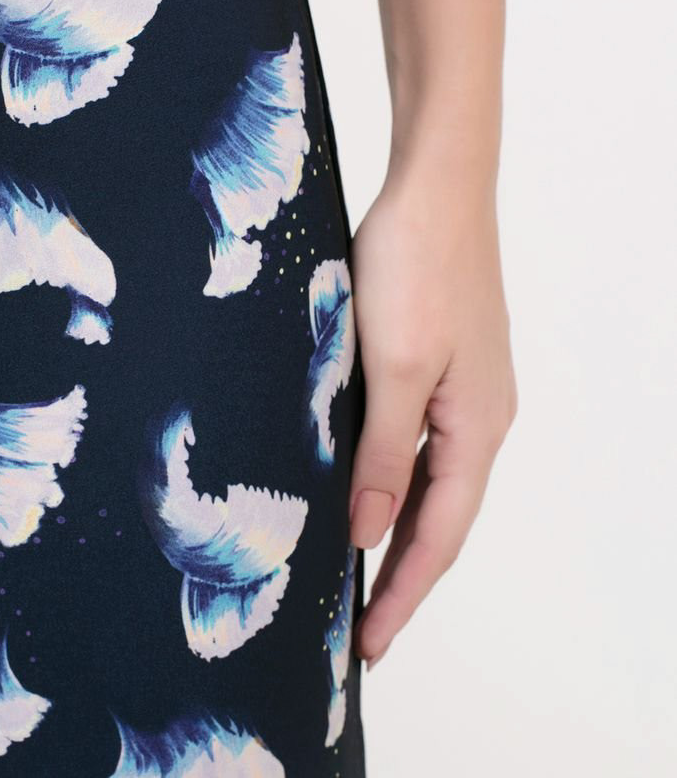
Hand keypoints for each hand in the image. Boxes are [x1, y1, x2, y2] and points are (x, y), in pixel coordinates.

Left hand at [347, 174, 516, 666]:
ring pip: (428, 480)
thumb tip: (367, 533)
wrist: (436, 186)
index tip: (369, 646)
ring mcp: (462, 388)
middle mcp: (479, 417)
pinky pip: (417, 440)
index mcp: (475, 428)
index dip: (401, 594)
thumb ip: (382, 454)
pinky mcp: (440, 361)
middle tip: (358, 628)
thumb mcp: (392, 369)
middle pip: (438, 516)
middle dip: (399, 574)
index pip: (437, 537)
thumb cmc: (417, 266)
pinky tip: (360, 484)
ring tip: (353, 574)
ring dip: (394, 529)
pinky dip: (390, 477)